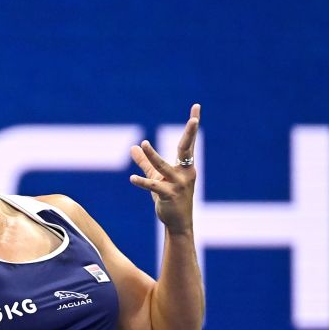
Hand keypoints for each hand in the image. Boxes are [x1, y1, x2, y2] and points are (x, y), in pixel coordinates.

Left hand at [130, 104, 199, 234]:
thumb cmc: (170, 197)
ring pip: (163, 166)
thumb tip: (133, 147)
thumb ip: (145, 162)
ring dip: (152, 155)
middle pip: (186, 149)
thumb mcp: (157, 177)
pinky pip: (153, 186)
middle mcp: (185, 172)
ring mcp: (178, 184)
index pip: (188, 142)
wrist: (178, 222)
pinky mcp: (169, 195)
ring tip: (143, 143)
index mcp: (185, 165)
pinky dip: (142, 182)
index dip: (192, 125)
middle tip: (194, 119)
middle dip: (190, 133)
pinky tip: (132, 178)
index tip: (196, 107)